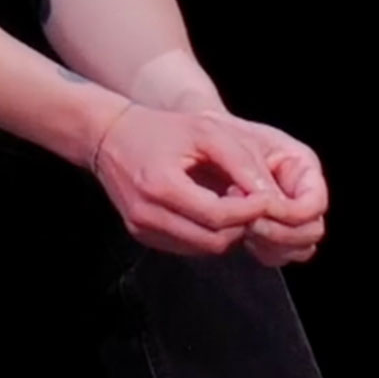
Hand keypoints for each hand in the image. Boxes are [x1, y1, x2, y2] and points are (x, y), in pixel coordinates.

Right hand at [85, 101, 281, 259]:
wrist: (109, 136)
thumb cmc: (159, 128)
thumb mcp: (205, 130)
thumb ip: (240, 160)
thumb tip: (269, 196)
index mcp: (159, 186)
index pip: (217, 216)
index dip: (249, 211)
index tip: (267, 199)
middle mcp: (146, 214)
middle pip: (213, 240)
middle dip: (241, 225)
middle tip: (252, 203)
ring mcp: (142, 228)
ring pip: (203, 248)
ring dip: (226, 231)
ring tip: (232, 204)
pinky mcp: (142, 235)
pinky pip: (188, 246)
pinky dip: (207, 233)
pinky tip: (210, 209)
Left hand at [200, 112, 329, 265]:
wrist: (195, 143)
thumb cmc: (216, 135)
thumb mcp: (233, 144)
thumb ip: (252, 171)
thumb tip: (266, 205)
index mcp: (302, 166)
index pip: (313, 204)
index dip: (289, 214)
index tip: (257, 211)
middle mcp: (301, 193)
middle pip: (309, 232)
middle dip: (278, 233)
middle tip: (244, 220)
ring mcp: (288, 215)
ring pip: (296, 248)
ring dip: (268, 244)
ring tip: (238, 222)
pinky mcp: (270, 231)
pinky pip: (276, 254)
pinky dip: (260, 250)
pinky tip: (236, 231)